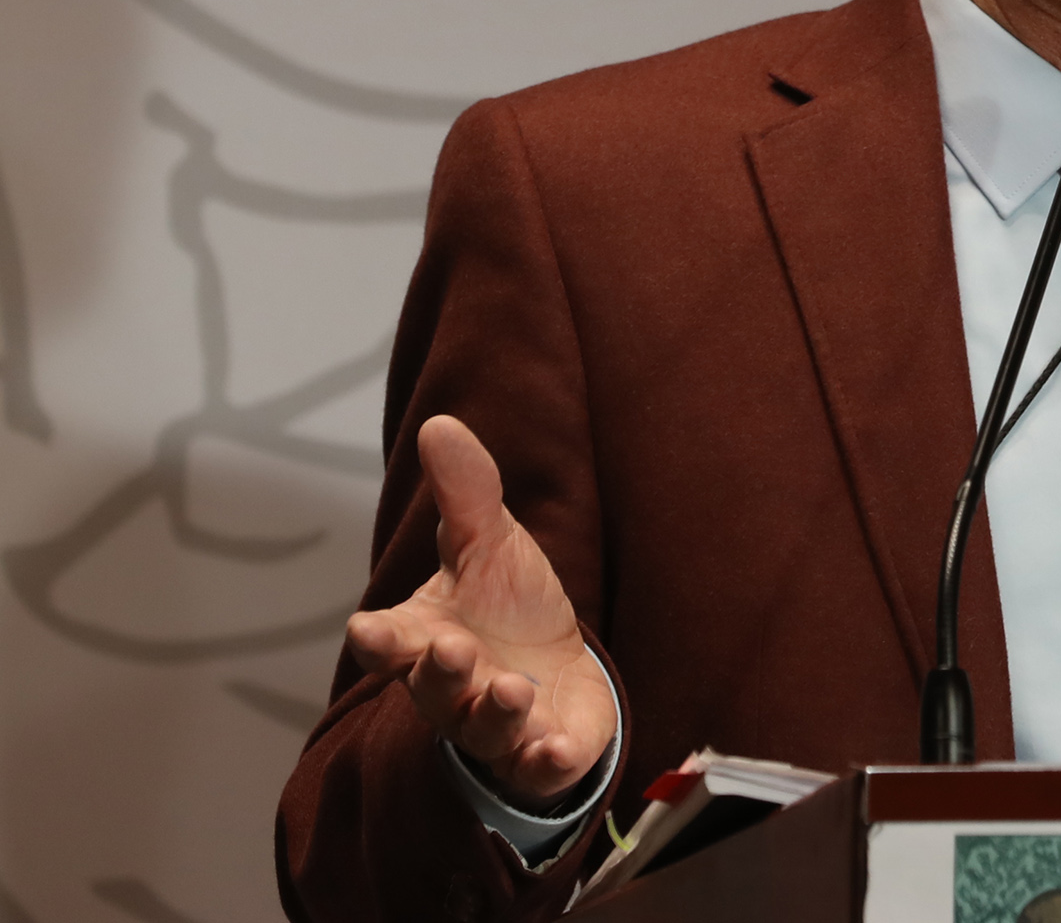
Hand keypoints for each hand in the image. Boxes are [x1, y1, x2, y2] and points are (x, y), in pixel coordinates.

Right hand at [345, 415, 616, 808]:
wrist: (558, 667)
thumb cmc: (506, 606)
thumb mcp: (490, 542)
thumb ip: (467, 494)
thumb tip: (440, 425)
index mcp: (425, 637)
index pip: (389, 642)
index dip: (380, 638)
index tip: (371, 630)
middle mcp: (453, 689)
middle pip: (433, 690)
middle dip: (440, 674)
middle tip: (451, 649)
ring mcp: (497, 728)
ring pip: (483, 729)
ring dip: (494, 712)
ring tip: (511, 687)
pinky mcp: (542, 754)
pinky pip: (536, 767)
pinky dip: (542, 761)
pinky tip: (552, 750)